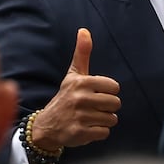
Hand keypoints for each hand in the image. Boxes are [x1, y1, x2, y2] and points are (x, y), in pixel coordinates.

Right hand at [31, 28, 120, 150]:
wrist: (48, 125)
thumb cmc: (66, 96)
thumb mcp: (73, 74)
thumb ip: (82, 53)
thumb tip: (84, 30)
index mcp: (82, 82)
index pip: (114, 87)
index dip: (108, 92)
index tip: (96, 94)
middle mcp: (80, 99)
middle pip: (115, 104)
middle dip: (108, 107)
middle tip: (94, 108)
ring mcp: (79, 117)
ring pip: (111, 119)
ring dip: (104, 120)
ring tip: (90, 118)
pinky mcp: (80, 134)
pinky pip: (104, 133)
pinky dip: (99, 132)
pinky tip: (88, 128)